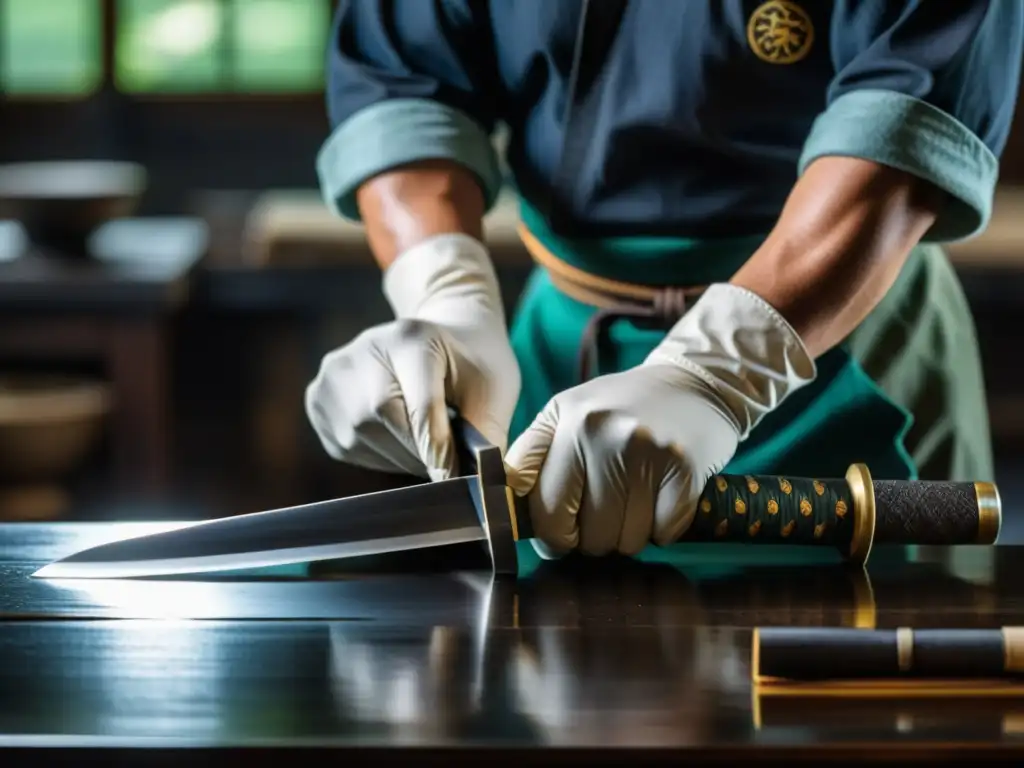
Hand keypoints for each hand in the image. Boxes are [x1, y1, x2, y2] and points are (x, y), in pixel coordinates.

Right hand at [306, 234, 520, 479]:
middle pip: (381, 420)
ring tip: (425, 449)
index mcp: (412, 337)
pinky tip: (399, 439)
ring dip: (398, 457)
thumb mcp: (494, 387)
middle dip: (417, 454)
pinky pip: (346, 444)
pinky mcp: (318, 398)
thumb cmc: (471, 363)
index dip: (438, 450)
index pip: (420, 405)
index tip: (453, 478)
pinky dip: (377, 454)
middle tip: (444, 467)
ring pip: (360, 437)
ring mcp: (335, 373)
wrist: (439, 338)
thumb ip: (486, 431)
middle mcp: (364, 349)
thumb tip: (478, 482)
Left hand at [506, 284, 814, 557]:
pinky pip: (663, 533)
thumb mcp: (568, 416)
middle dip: (594, 538)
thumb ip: (533, 460)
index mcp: (564, 420)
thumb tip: (506, 515)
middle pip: (585, 533)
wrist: (695, 382)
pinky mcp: (683, 466)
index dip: (552, 535)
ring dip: (631, 535)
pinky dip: (664, 528)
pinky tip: (664, 498)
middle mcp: (599, 431)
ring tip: (637, 501)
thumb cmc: (623, 409)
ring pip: (624, 540)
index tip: (563, 534)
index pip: (543, 509)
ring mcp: (643, 448)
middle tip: (608, 514)